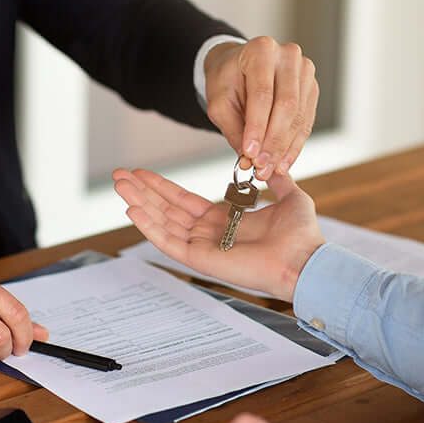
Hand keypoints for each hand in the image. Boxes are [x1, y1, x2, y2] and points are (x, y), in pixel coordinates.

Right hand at [113, 168, 324, 300]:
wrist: (305, 259)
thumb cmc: (301, 235)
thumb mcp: (291, 196)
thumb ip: (278, 180)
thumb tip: (273, 163)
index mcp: (226, 219)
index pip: (184, 201)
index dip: (162, 187)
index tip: (142, 173)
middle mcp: (210, 233)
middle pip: (166, 210)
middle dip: (142, 192)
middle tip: (119, 176)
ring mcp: (203, 247)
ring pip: (162, 223)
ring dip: (139, 203)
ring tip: (119, 185)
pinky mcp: (200, 259)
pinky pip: (168, 242)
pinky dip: (149, 226)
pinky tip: (132, 209)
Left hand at [204, 37, 318, 180]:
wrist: (239, 66)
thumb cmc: (227, 80)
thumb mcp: (219, 102)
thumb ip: (233, 129)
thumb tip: (249, 160)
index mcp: (261, 50)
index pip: (262, 94)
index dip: (257, 127)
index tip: (250, 153)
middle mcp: (288, 56)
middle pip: (287, 105)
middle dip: (273, 141)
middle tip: (261, 166)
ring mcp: (304, 70)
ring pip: (299, 116)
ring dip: (285, 148)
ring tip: (270, 170)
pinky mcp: (311, 87)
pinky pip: (306, 121)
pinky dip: (294, 145)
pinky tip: (283, 162)